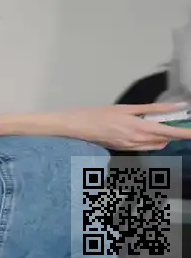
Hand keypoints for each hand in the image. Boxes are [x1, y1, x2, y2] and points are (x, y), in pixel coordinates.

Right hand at [55, 102, 190, 150]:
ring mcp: (131, 148)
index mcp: (139, 128)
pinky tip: (144, 130)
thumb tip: (174, 107)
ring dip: (162, 137)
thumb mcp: (126, 108)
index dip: (185, 133)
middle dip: (173, 133)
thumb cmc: (98, 114)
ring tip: (158, 124)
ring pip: (156, 145)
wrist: (77, 127)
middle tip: (175, 121)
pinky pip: (145, 147)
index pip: (170, 133)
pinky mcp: (124, 150)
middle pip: (165, 141)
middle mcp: (137, 141)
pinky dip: (150, 139)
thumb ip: (151, 109)